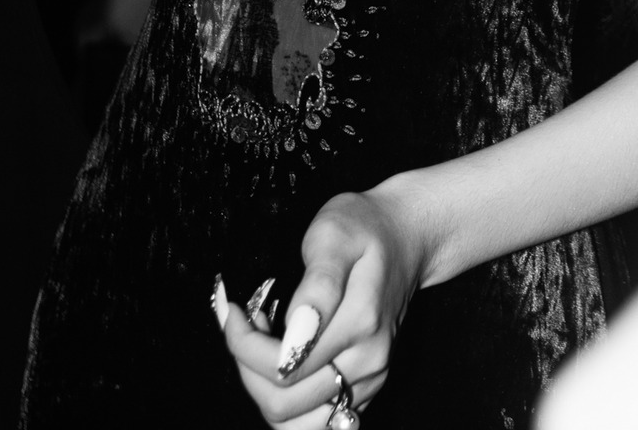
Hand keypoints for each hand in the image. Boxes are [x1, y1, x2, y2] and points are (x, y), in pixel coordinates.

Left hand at [217, 182, 433, 424]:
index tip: (233, 309)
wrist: (404, 238)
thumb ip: (318, 284)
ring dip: (263, 390)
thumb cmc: (362, 227)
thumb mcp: (334, 234)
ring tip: (261, 344)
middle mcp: (368, 362)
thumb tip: (294, 332)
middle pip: (284, 403)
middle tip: (244, 323)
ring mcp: (368, 380)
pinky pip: (313, 420)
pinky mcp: (363, 389)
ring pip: (296, 423)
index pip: (283, 366)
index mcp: (360, 322)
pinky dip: (286, 399)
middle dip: (247, 367)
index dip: (244, 344)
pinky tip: (280, 359)